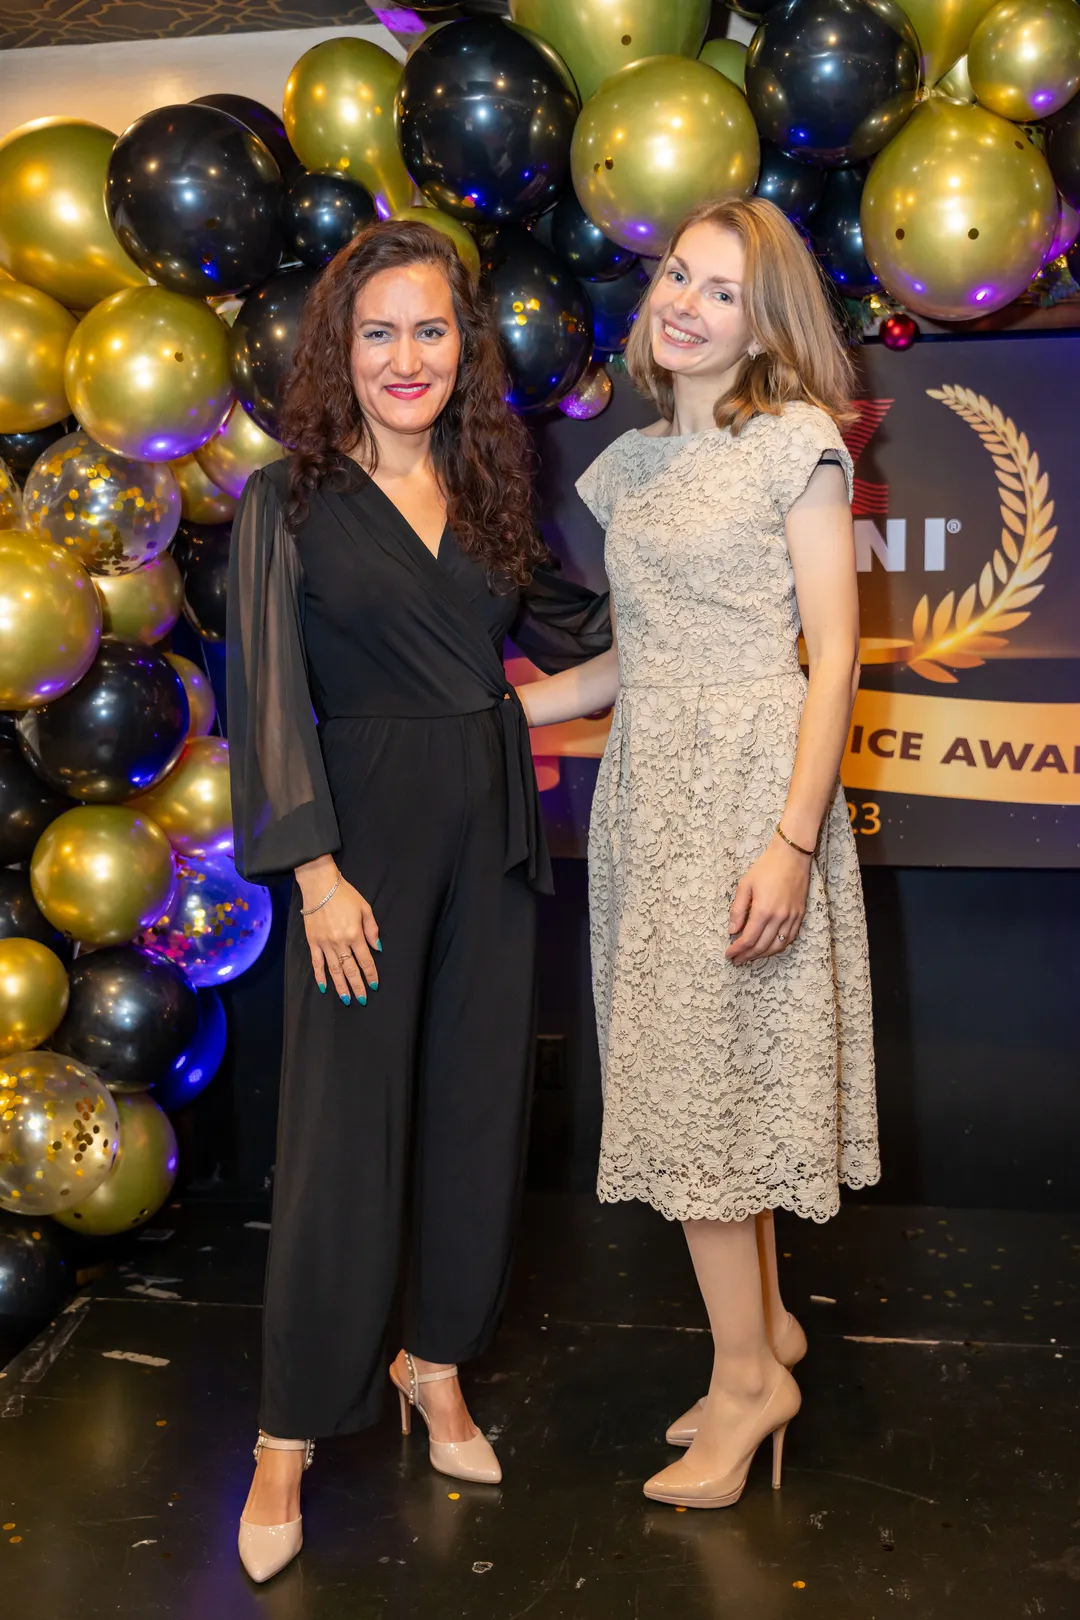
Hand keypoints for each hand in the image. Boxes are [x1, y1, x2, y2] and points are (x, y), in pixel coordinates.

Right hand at [296, 861, 379, 1004]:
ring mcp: (325, 944)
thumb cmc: (344, 894)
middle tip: (362, 999)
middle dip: (357, 986)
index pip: (365, 960)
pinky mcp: (313, 942)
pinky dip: (319, 976)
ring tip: (346, 999)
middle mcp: (340, 943)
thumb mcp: (365, 908)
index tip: (374, 985)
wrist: (319, 885)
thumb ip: (372, 929)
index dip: (371, 974)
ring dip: (341, 986)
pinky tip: (324, 987)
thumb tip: (377, 948)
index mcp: (355, 935)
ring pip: (334, 970)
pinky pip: (316, 963)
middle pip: (350, 969)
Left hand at [725, 836, 811, 965]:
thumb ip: (738, 910)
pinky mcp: (800, 915)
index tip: (728, 954)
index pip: (748, 939)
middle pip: (761, 946)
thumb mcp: (745, 885)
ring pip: (777, 946)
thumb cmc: (766, 867)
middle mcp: (779, 918)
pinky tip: (769, 949)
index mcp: (763, 910)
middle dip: (747, 956)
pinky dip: (778, 947)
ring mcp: (792, 918)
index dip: (737, 950)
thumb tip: (732, 931)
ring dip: (762, 955)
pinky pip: (789, 938)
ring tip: (750, 957)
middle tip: (736, 961)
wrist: (792, 856)